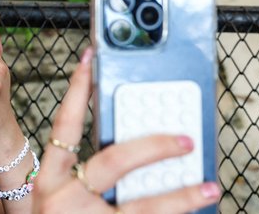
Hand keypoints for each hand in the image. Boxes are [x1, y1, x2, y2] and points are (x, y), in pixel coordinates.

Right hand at [33, 47, 220, 213]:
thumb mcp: (60, 199)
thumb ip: (84, 173)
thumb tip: (130, 140)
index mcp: (49, 181)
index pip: (64, 125)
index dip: (77, 90)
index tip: (90, 59)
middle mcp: (64, 201)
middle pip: (113, 161)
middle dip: (153, 146)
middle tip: (184, 140)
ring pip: (142, 208)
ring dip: (181, 196)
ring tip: (209, 187)